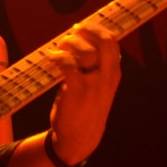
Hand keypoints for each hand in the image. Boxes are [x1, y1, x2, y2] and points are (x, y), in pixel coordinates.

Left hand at [45, 22, 121, 166]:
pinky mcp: (76, 91)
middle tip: (73, 32)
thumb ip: (96, 67)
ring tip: (60, 47)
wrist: (80, 138)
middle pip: (105, 41)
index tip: (82, 28)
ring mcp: (93, 84)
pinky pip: (68, 64)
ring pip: (86, 51)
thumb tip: (80, 41)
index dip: (96, 29)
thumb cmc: (86, 108)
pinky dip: (58, 57)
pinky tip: (52, 59)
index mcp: (114, 73)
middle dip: (87, 30)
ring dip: (69, 43)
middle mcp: (107, 77)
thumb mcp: (99, 87)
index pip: (112, 41)